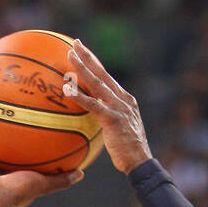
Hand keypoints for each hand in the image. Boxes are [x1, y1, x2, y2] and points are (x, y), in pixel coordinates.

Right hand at [0, 131, 82, 206]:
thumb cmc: (18, 190)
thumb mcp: (43, 183)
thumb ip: (61, 180)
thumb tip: (81, 174)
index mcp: (17, 182)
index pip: (26, 166)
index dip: (31, 156)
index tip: (37, 142)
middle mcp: (1, 177)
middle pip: (5, 158)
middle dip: (8, 145)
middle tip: (12, 128)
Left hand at [65, 40, 150, 173]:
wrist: (140, 162)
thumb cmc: (128, 151)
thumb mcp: (120, 130)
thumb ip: (109, 118)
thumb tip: (95, 119)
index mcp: (125, 99)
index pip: (107, 77)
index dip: (95, 63)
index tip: (83, 51)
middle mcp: (123, 99)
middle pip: (102, 73)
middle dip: (88, 56)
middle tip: (75, 43)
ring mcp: (119, 107)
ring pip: (97, 83)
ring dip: (82, 68)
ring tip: (69, 56)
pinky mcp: (113, 118)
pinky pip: (93, 104)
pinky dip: (79, 95)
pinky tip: (67, 89)